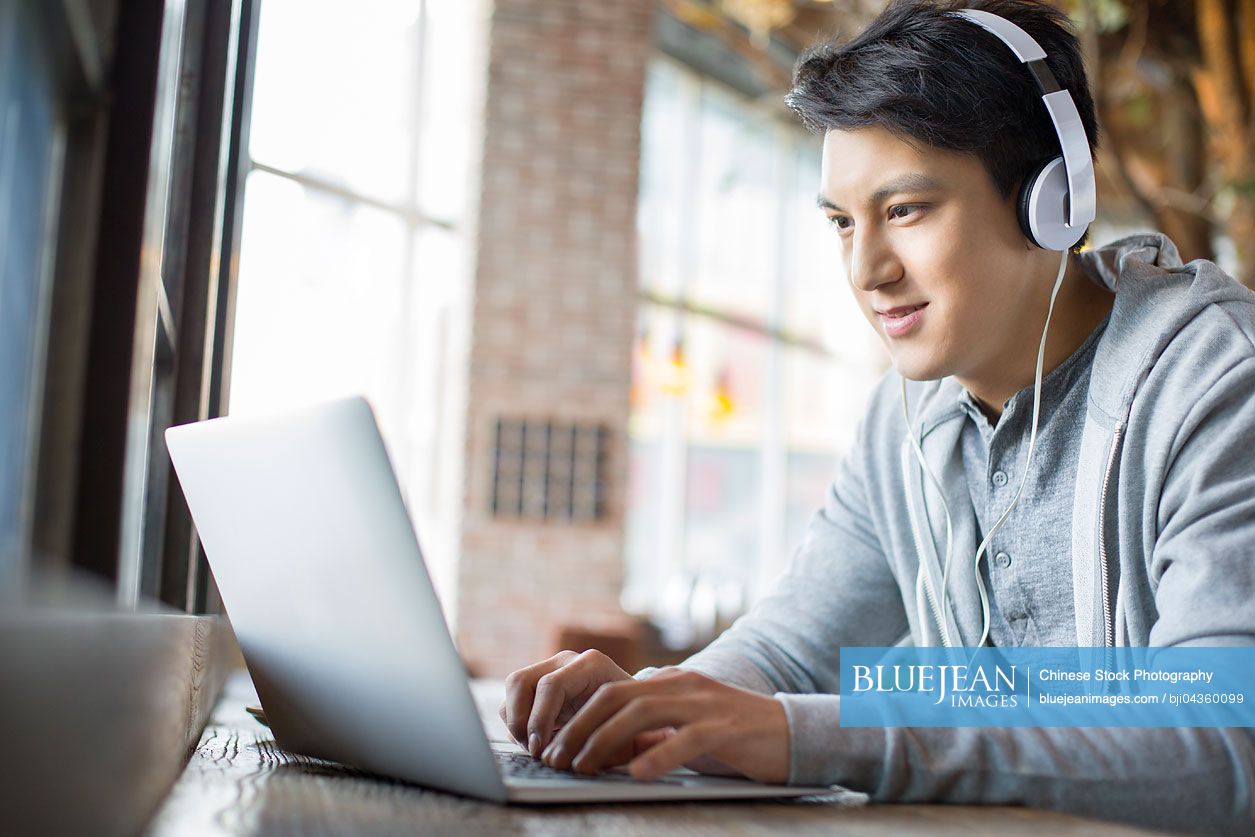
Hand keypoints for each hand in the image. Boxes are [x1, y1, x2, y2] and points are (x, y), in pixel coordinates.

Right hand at [499, 649, 635, 757]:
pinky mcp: (538, 684)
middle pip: (520, 681)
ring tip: (534, 749)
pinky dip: (517, 725)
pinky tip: (535, 743)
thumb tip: (565, 760)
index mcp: (591, 665)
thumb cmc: (630, 721)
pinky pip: (512, 701)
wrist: (634, 708)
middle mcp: (566, 661)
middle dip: (520, 721)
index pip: (551, 685)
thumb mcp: (626, 728)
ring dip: (515, 723)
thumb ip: (602, 741)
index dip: (539, 719)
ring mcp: (550, 669)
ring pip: (513, 689)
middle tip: (532, 750)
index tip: (539, 748)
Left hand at [540, 668, 789, 783]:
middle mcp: (682, 685)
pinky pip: (685, 739)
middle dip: (579, 727)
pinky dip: (657, 756)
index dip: (577, 717)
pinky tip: (637, 774)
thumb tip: (608, 749)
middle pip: (616, 696)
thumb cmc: (735, 735)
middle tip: (557, 758)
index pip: (609, 690)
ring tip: (584, 766)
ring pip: (641, 712)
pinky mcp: (725, 728)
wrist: (792, 731)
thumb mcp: (687, 724)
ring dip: (604, 741)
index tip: (555, 745)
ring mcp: (704, 703)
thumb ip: (653, 728)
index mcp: (669, 681)